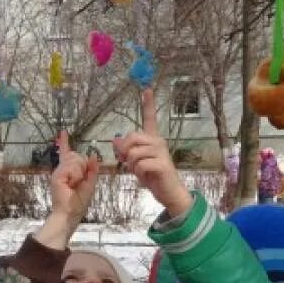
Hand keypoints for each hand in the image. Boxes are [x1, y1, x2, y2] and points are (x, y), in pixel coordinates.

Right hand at [50, 131, 99, 221]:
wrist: (69, 214)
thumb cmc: (78, 203)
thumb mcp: (90, 184)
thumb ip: (92, 170)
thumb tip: (93, 155)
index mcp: (69, 171)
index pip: (67, 154)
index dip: (64, 143)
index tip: (63, 133)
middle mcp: (62, 170)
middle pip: (76, 155)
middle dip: (82, 166)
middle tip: (78, 181)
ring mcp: (58, 172)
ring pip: (75, 159)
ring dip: (79, 172)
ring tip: (73, 184)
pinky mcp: (56, 175)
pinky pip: (71, 167)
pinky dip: (75, 175)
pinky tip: (70, 184)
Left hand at [112, 89, 192, 217]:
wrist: (169, 192)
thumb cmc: (153, 177)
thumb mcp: (136, 163)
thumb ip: (126, 152)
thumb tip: (114, 140)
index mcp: (153, 140)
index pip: (150, 119)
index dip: (148, 104)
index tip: (147, 89)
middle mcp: (159, 142)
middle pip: (132, 137)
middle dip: (124, 152)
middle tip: (128, 163)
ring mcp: (162, 152)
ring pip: (133, 153)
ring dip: (131, 165)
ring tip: (140, 171)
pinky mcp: (162, 164)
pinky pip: (139, 164)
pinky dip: (138, 173)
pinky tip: (146, 176)